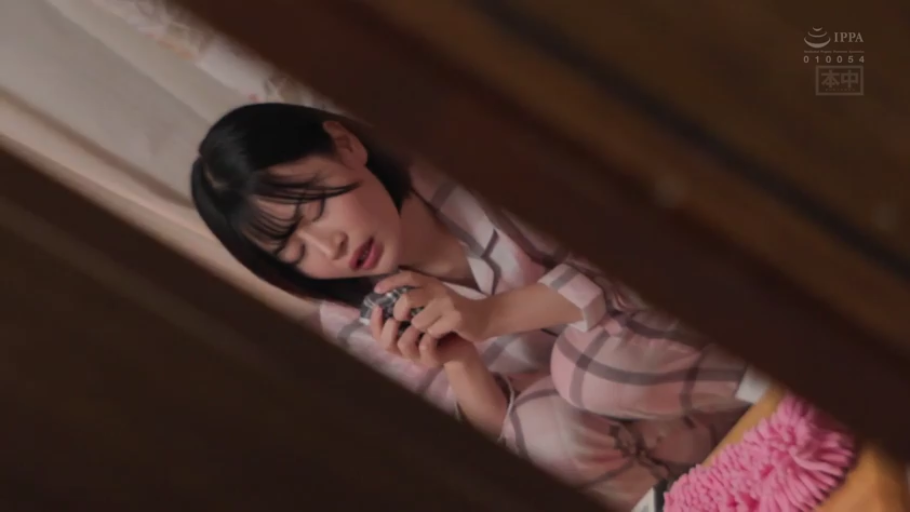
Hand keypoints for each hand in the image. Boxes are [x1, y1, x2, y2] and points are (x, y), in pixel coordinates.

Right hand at [369, 306, 478, 367]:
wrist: (464, 335)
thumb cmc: (439, 318)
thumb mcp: (421, 306)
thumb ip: (404, 299)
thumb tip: (386, 285)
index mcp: (398, 336)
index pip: (377, 333)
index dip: (374, 321)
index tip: (377, 305)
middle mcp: (405, 347)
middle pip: (385, 343)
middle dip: (389, 328)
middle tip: (397, 316)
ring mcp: (418, 355)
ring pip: (403, 345)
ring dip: (409, 330)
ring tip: (417, 321)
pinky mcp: (432, 359)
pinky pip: (424, 348)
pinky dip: (427, 337)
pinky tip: (434, 329)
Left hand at [374, 271, 490, 342]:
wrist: (484, 318)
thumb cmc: (454, 312)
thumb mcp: (435, 299)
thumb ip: (418, 297)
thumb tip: (391, 301)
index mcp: (431, 283)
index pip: (407, 277)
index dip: (390, 282)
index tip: (376, 291)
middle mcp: (438, 290)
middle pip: (407, 299)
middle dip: (399, 313)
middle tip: (400, 320)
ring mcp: (447, 303)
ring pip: (418, 321)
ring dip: (420, 329)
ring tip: (428, 330)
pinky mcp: (456, 317)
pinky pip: (433, 331)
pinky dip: (433, 336)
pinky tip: (441, 334)